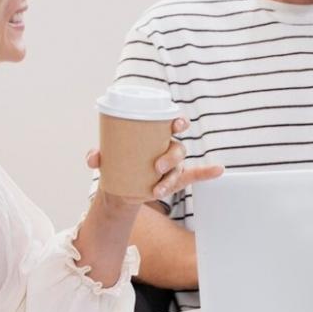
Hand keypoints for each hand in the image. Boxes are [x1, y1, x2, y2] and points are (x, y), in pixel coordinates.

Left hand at [86, 117, 223, 203]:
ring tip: (158, 190)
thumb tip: (94, 157)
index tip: (175, 124)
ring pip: (180, 168)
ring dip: (171, 178)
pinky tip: (218, 169)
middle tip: (156, 167)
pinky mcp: (176, 181)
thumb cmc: (116, 164)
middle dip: (171, 156)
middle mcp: (168, 148)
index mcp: (156, 136)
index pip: (172, 123)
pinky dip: (208, 172)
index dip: (178, 121)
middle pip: (178, 147)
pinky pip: (197, 175)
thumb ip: (98, 156)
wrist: (120, 187)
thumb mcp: (106, 159)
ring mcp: (174, 166)